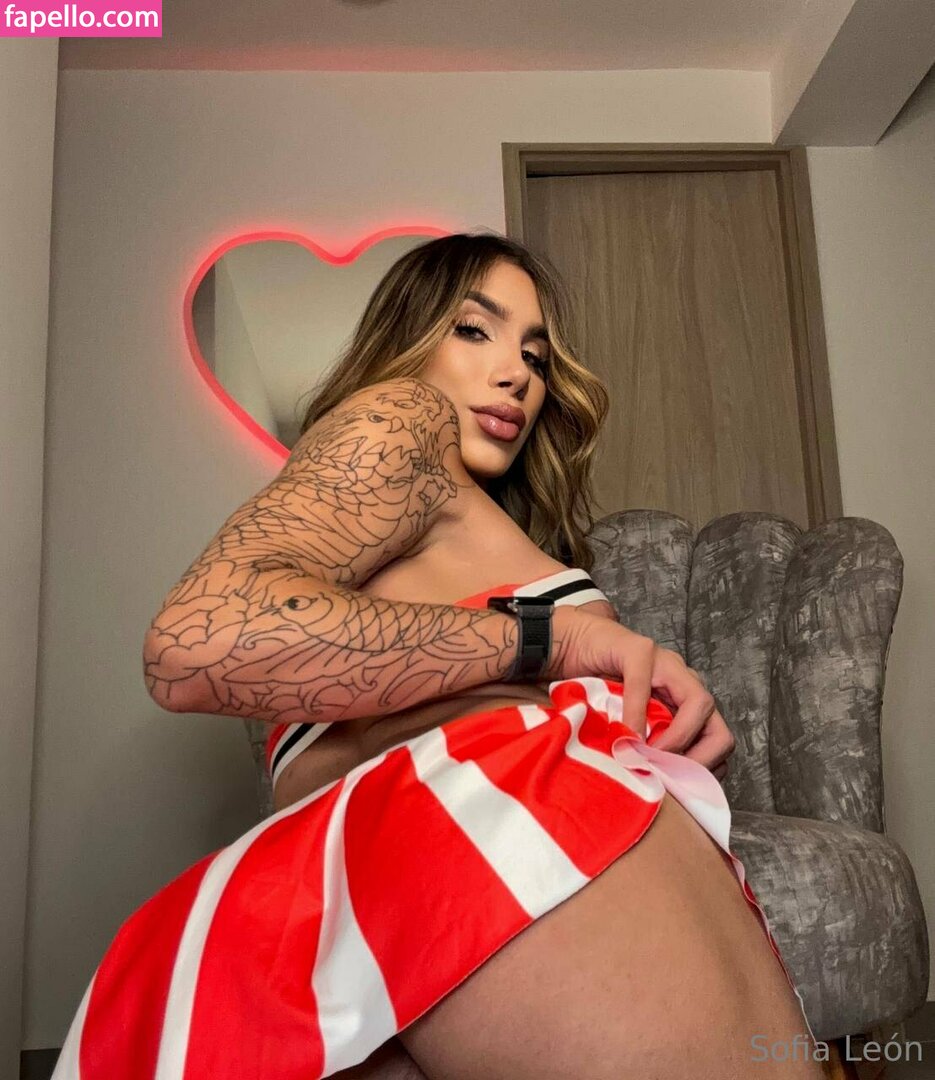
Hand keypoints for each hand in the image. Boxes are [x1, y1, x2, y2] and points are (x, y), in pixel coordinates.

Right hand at [548, 609, 734, 779]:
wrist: (572, 645)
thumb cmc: (598, 687)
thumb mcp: (629, 723)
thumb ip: (647, 745)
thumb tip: (657, 786)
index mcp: (687, 701)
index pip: (718, 742)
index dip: (705, 770)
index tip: (680, 790)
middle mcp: (685, 682)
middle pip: (720, 728)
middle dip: (700, 760)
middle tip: (669, 778)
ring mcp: (667, 663)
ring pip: (700, 703)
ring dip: (677, 739)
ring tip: (650, 756)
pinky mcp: (639, 651)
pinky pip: (645, 686)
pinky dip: (636, 715)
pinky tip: (623, 733)